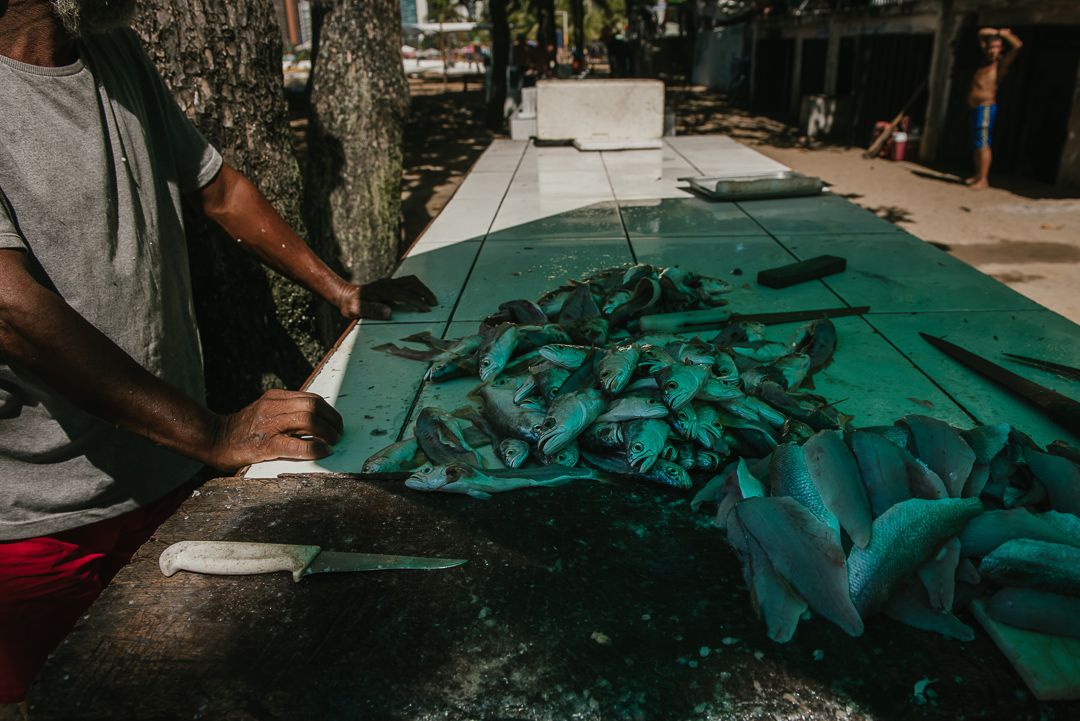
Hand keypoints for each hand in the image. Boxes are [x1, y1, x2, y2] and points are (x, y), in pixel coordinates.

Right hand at [205, 389, 343, 470]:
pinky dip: (313, 448)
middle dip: (332, 421)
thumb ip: (286, 411)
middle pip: (313, 406)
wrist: (214, 439)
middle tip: (338, 434)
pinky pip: (296, 444)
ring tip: (332, 442)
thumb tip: (317, 419)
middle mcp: (272, 407)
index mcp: (274, 398)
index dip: (329, 411)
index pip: (311, 398)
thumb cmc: (244, 429)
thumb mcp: (266, 410)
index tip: (336, 423)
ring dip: (326, 433)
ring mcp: (269, 425)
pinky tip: (322, 451)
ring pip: (308, 420)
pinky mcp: (265, 445)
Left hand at [342, 275, 436, 320]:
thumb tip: (389, 312)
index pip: (404, 294)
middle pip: (412, 282)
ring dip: (423, 289)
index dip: (416, 301)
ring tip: (430, 300)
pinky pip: (407, 283)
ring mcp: (389, 282)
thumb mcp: (357, 309)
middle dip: (425, 292)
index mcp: (382, 290)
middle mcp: (387, 283)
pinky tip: (420, 298)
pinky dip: (417, 289)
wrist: (344, 295)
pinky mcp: (390, 284)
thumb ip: (372, 310)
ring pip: (411, 281)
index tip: (426, 309)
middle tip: (434, 303)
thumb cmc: (350, 305)